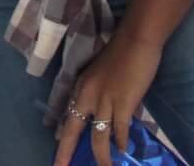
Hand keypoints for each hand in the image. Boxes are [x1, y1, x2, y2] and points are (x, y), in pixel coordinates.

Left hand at [52, 33, 161, 165]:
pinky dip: (121, 142)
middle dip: (65, 152)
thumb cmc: (122, 53)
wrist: (136, 38)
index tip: (57, 150)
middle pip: (72, 130)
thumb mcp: (102, 76)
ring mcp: (104, 100)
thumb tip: (107, 118)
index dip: (62, 135)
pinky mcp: (123, 103)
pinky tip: (123, 149)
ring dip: (102, 157)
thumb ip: (101, 96)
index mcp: (81, 86)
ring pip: (97, 138)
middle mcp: (87, 95)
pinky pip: (119, 130)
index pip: (68, 116)